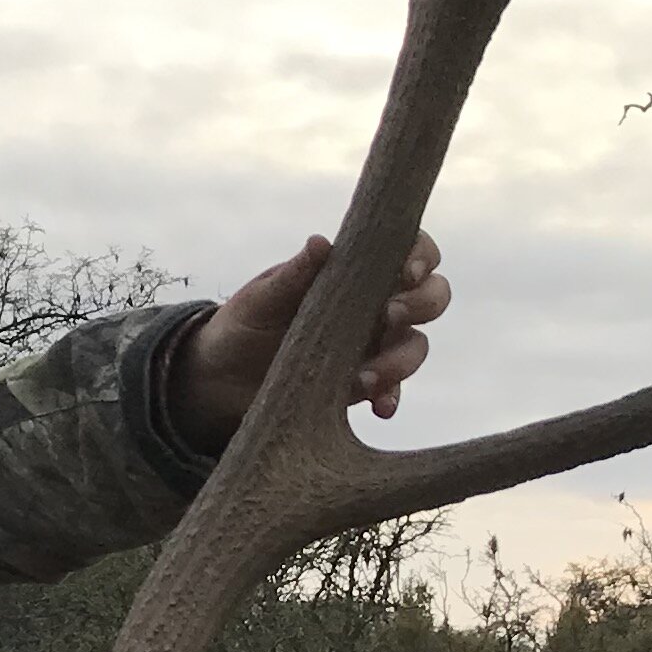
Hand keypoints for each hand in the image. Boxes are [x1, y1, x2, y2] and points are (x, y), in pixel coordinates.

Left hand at [173, 231, 446, 450]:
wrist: (220, 378)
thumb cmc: (243, 323)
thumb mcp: (262, 298)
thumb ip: (294, 274)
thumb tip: (321, 243)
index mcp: (356, 272)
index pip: (410, 252)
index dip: (421, 256)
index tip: (405, 270)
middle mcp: (376, 305)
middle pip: (431, 296)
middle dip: (421, 303)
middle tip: (388, 315)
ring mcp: (374, 346)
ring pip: (416, 345)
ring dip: (402, 359)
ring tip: (364, 376)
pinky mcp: (364, 385)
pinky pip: (393, 390)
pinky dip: (391, 396)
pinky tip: (379, 408)